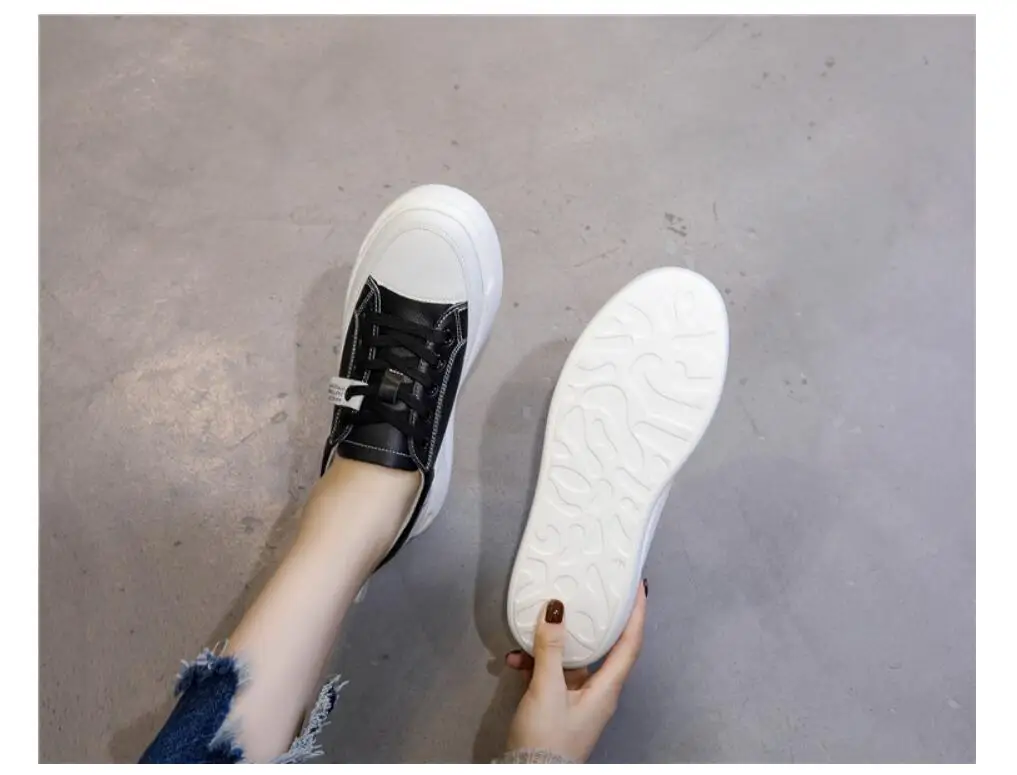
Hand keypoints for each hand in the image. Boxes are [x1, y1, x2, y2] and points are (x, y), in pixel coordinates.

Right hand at [504, 580, 647, 762]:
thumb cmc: (548, 737)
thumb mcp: (546, 690)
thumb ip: (550, 649)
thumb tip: (556, 608)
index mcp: (607, 688)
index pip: (630, 643)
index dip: (636, 613)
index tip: (639, 586)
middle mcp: (598, 691)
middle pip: (600, 646)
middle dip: (589, 620)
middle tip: (585, 592)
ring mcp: (579, 699)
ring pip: (570, 659)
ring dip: (548, 645)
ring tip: (527, 631)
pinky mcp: (560, 706)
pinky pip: (552, 675)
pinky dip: (535, 665)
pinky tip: (514, 661)